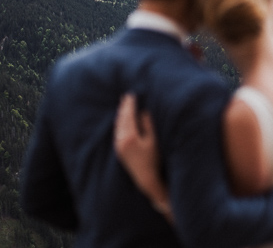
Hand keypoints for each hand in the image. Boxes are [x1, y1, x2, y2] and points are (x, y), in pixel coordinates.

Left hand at [114, 94, 172, 220]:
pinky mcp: (119, 149)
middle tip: (126, 96)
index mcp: (129, 136)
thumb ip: (148, 124)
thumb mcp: (154, 140)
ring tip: (124, 105)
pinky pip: (118, 131)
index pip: (128, 116)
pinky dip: (120, 122)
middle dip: (123, 107)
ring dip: (121, 114)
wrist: (145, 177)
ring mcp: (118, 145)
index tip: (131, 94)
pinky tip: (123, 120)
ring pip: (118, 125)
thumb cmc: (153, 159)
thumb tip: (143, 112)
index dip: (130, 104)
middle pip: (121, 119)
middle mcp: (120, 140)